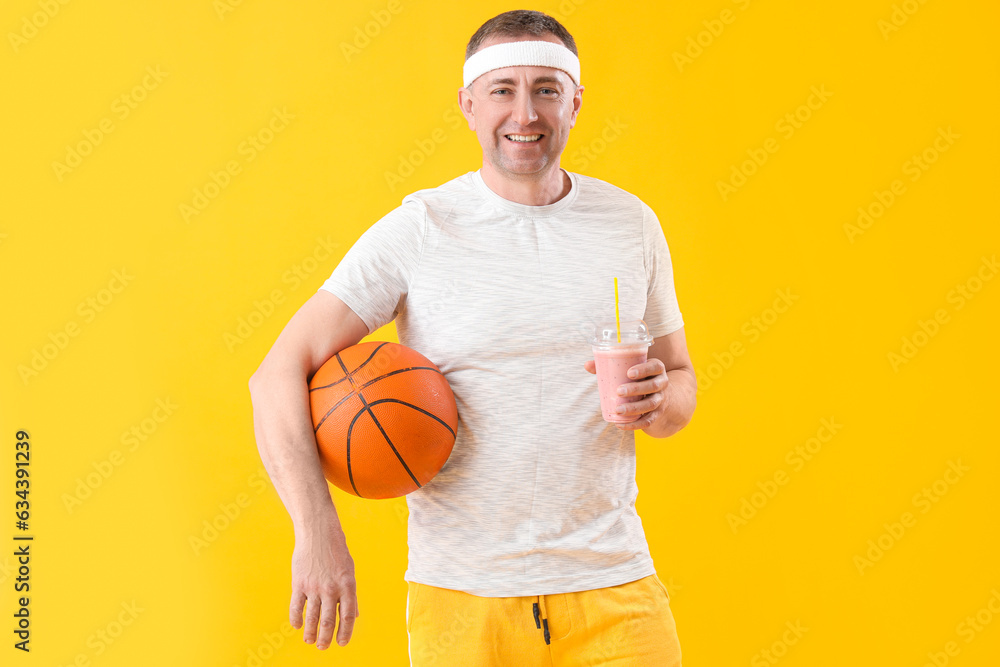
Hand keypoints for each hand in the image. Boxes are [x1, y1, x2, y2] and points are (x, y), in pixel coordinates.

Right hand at [290, 527, 359, 648]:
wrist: (318, 533)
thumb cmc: (336, 551)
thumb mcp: (350, 571)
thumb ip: (351, 594)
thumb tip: (355, 615)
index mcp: (347, 586)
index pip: (348, 616)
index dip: (345, 633)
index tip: (341, 643)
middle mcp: (331, 589)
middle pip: (329, 621)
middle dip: (326, 638)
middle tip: (323, 647)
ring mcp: (314, 587)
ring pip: (312, 618)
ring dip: (310, 633)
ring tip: (310, 641)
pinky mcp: (299, 583)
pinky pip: (296, 607)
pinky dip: (296, 619)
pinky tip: (297, 626)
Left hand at [584, 357, 668, 430]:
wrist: (661, 394)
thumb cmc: (639, 378)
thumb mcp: (631, 368)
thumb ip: (610, 366)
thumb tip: (587, 365)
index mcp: (656, 369)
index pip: (655, 366)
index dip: (644, 369)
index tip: (629, 373)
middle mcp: (662, 383)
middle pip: (652, 386)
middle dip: (636, 389)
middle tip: (619, 391)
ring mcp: (661, 399)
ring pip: (651, 404)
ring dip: (634, 408)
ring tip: (618, 410)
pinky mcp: (657, 414)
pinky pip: (648, 421)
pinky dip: (635, 424)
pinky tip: (620, 425)